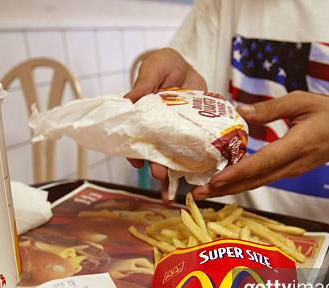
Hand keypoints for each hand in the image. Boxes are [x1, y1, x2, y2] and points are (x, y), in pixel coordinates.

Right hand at [125, 48, 206, 199]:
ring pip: (174, 154)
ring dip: (173, 168)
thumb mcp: (153, 70)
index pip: (135, 138)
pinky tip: (200, 172)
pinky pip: (195, 146)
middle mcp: (158, 128)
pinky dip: (197, 159)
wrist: (187, 65)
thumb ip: (144, 84)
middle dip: (156, 165)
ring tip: (174, 181)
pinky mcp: (193, 130)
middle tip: (158, 175)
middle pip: (155, 151)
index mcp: (144, 117)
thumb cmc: (164, 66)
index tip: (136, 161)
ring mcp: (176, 131)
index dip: (134, 152)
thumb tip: (129, 101)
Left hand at [191, 91, 328, 199]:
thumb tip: (240, 111)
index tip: (216, 179)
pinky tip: (222, 182)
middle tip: (197, 193)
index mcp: (298, 145)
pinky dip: (240, 182)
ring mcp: (290, 172)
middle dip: (225, 188)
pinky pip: (261, 180)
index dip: (239, 172)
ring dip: (229, 189)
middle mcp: (293, 165)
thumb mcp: (302, 101)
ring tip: (203, 192)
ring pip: (256, 183)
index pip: (264, 162)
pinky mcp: (286, 173)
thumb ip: (270, 108)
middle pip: (255, 180)